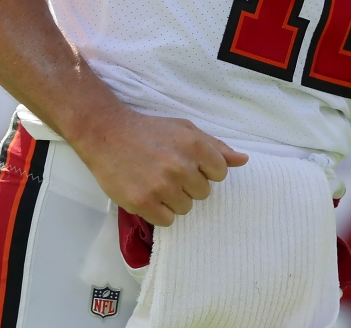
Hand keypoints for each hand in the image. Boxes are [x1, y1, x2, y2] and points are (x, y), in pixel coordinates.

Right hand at [75, 103, 248, 226]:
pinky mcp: (142, 202)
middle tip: (168, 172)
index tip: (189, 165)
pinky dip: (159, 212)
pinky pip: (167, 220)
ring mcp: (161, 186)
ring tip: (157, 183)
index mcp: (194, 145)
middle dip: (189, 185)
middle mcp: (180, 166)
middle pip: (203, 193)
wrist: (106, 134)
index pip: (220, 173)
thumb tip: (243, 160)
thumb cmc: (149, 131)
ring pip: (186, 208)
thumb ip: (216, 146)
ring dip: (174, 199)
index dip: (206, 171)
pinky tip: (148, 195)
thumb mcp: (185, 130)